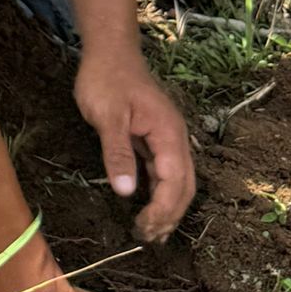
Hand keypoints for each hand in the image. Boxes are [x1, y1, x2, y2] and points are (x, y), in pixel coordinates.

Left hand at [75, 55, 194, 239]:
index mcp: (169, 134)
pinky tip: (150, 207)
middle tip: (149, 239)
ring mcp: (167, 138)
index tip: (144, 229)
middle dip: (170, 215)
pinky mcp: (155, 138)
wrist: (109, 52)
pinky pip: (163, 171)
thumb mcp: (107, 116)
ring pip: (176, 181)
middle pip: (183, 186)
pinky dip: (159, 192)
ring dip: (167, 208)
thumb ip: (117, 153)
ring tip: (152, 232)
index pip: (174, 182)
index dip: (163, 210)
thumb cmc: (106, 80)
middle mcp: (175, 139)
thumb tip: (126, 192)